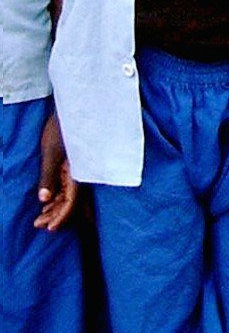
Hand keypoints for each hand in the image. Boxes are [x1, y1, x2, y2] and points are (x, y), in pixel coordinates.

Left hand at [34, 113, 76, 231]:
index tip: (48, 228)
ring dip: (58, 207)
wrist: (77, 104)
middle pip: (75, 202)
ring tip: (41, 215)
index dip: (61, 217)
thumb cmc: (63, 125)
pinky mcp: (78, 163)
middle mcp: (84, 171)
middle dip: (58, 216)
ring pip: (74, 195)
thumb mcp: (51, 150)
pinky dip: (61, 196)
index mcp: (79, 170)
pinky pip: (72, 186)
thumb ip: (49, 175)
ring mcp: (82, 167)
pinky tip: (50, 199)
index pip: (72, 202)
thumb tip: (44, 199)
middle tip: (39, 224)